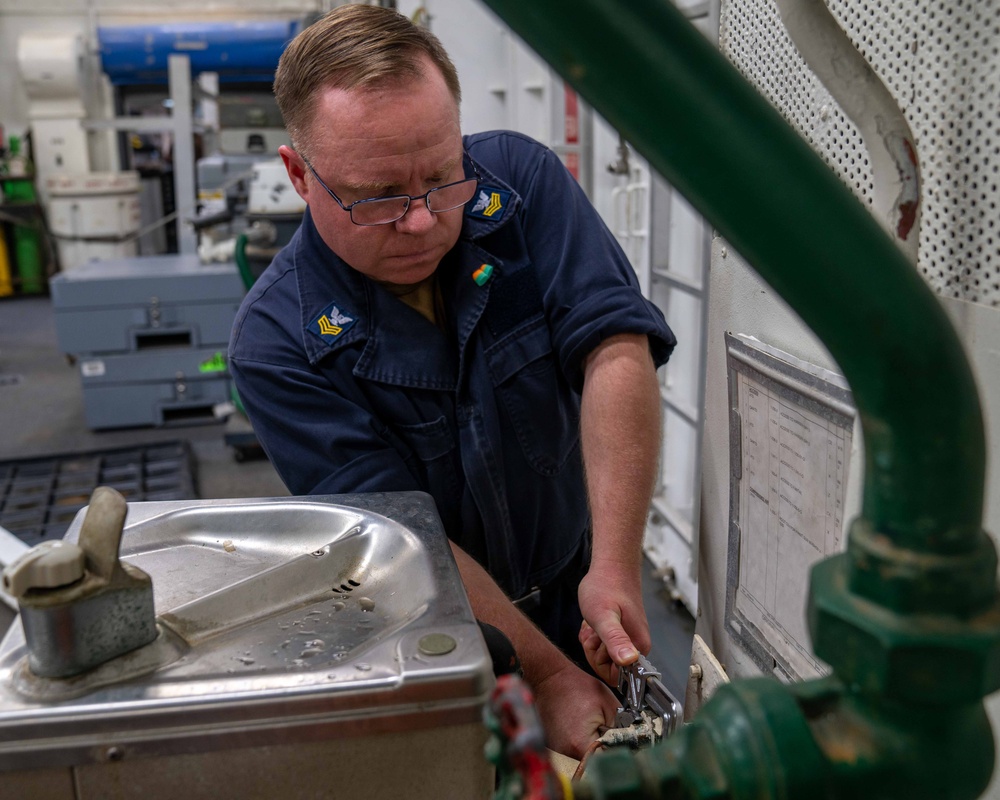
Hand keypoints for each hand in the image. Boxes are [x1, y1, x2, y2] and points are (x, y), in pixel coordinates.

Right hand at [532, 660, 618, 758]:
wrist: (549, 677)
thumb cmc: (576, 685)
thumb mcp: (608, 703)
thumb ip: (622, 728)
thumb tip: (631, 744)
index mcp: (580, 744)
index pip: (607, 760)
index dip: (616, 750)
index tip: (620, 740)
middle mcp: (565, 751)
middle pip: (595, 760)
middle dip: (604, 747)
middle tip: (605, 727)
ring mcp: (557, 749)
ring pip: (584, 754)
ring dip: (592, 743)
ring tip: (589, 722)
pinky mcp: (553, 745)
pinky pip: (572, 749)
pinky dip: (579, 740)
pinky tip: (578, 723)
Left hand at [577, 565, 650, 685]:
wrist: (611, 566)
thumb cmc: (607, 587)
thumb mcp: (604, 617)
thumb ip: (615, 640)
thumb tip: (629, 661)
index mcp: (638, 647)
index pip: (618, 678)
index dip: (601, 663)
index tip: (597, 642)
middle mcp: (637, 646)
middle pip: (608, 667)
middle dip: (594, 649)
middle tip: (595, 627)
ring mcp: (628, 638)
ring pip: (603, 655)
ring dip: (593, 640)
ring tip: (594, 621)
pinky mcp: (621, 631)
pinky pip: (602, 644)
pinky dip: (593, 633)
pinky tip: (594, 620)